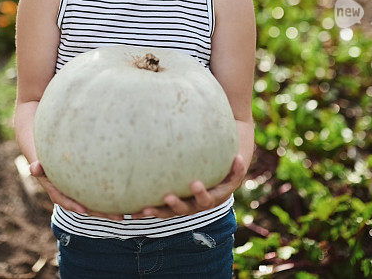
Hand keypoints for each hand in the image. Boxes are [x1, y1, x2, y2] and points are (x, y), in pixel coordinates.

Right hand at [29, 161, 124, 220]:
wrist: (51, 164)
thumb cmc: (46, 162)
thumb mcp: (41, 165)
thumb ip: (38, 168)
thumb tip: (33, 168)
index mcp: (60, 194)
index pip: (68, 202)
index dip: (75, 206)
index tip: (84, 210)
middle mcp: (73, 199)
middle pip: (89, 209)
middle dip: (103, 214)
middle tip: (119, 217)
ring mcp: (84, 197)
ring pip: (99, 206)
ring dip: (113, 211)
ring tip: (130, 214)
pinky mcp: (92, 193)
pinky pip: (104, 198)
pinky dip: (115, 200)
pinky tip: (131, 200)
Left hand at [128, 155, 246, 218]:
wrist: (219, 181)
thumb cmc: (226, 170)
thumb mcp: (234, 169)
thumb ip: (237, 167)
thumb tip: (239, 157)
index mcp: (213, 198)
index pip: (207, 198)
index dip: (201, 193)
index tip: (195, 184)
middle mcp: (197, 206)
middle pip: (186, 209)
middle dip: (177, 204)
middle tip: (168, 197)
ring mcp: (184, 207)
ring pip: (170, 213)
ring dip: (157, 212)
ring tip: (145, 210)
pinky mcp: (172, 206)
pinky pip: (159, 210)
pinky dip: (146, 211)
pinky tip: (132, 212)